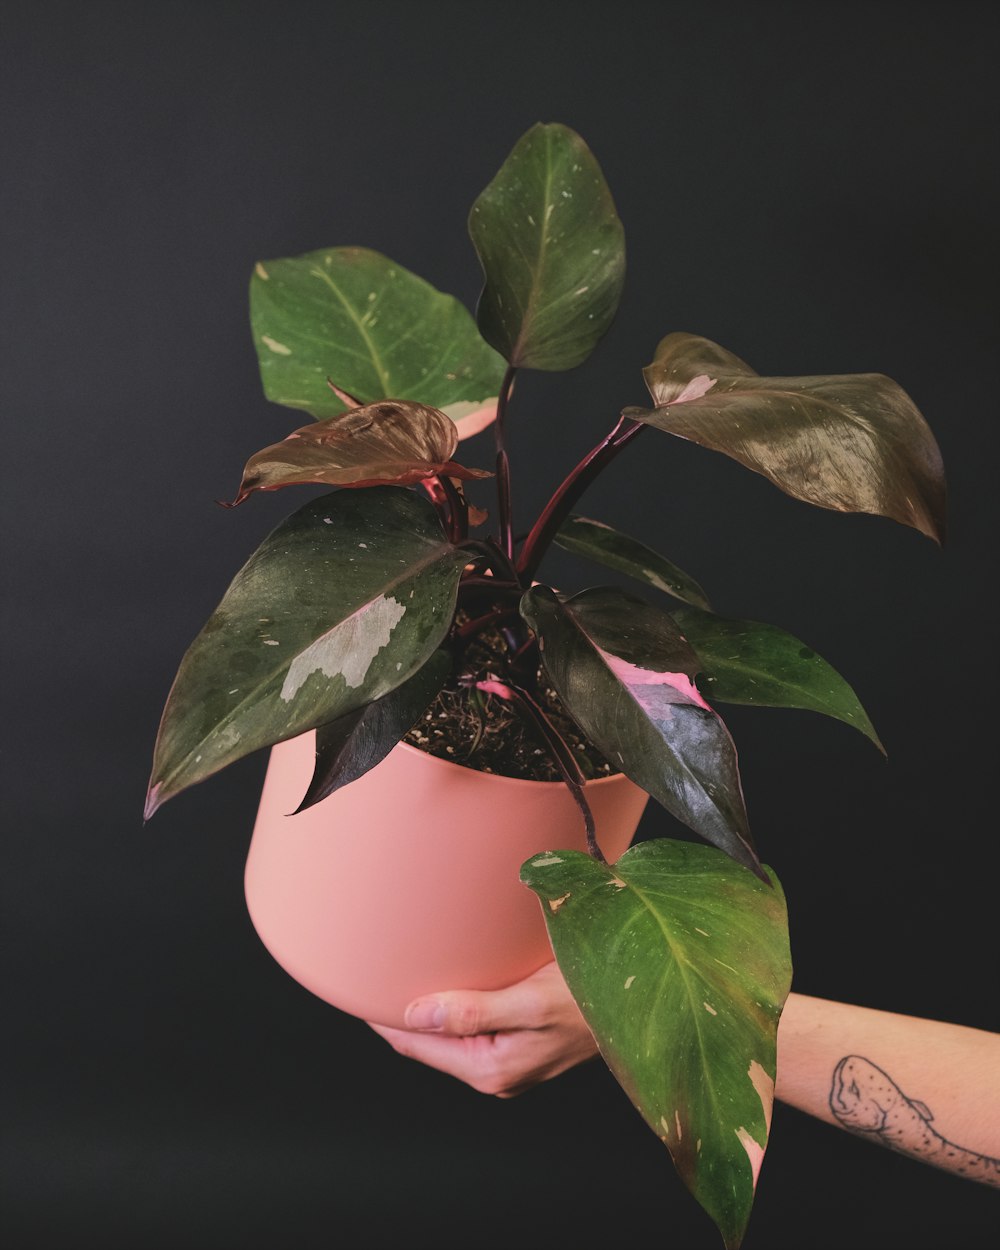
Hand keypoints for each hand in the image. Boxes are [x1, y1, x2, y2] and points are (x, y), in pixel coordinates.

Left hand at [368, 961, 597, 1097]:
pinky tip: (446, 980)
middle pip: (428, 1042)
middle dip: (398, 1010)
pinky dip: (452, 1004)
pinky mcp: (520, 1043)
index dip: (383, 1017)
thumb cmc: (592, 998)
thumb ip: (474, 1012)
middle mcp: (496, 1071)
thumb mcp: (532, 1003)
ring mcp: (508, 1059)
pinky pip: (471, 1025)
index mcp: (492, 1068)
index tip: (357, 985)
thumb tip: (417, 1014)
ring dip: (426, 1006)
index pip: (417, 1045)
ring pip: (448, 1033)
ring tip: (397, 972)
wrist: (639, 998)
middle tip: (369, 970)